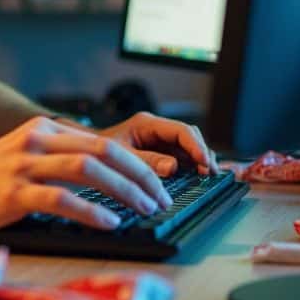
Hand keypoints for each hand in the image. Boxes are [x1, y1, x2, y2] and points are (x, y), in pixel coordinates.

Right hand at [0, 116, 178, 239]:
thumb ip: (55, 157)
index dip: (136, 162)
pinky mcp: (14, 192)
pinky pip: (62, 199)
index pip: (102, 141)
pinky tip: (109, 222)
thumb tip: (101, 172)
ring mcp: (24, 165)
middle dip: (140, 174)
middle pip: (103, 150)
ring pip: (89, 169)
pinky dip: (91, 211)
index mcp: (41, 130)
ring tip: (145, 209)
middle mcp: (36, 141)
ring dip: (124, 190)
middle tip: (161, 197)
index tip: (157, 183)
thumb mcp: (21, 156)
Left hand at [97, 111, 219, 177]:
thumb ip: (146, 162)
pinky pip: (181, 156)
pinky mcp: (159, 151)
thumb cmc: (99, 152)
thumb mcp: (121, 157)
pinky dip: (191, 165)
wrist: (88, 154)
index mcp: (146, 123)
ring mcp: (159, 139)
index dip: (196, 146)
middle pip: (189, 136)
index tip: (205, 162)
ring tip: (207, 176)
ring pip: (188, 146)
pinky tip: (197, 176)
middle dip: (202, 153)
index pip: (181, 130)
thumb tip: (173, 167)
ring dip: (199, 160)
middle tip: (210, 172)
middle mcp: (156, 128)